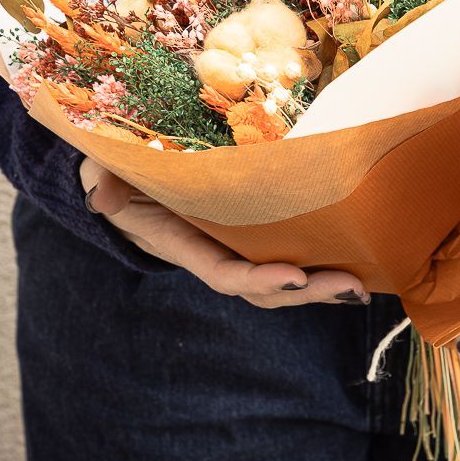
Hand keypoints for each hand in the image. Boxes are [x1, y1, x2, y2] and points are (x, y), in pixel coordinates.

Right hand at [79, 157, 370, 308]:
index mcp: (179, 241)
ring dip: (318, 285)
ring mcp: (229, 241)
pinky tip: (351, 260)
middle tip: (352, 286)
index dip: (257, 279)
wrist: (117, 173)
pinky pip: (281, 249)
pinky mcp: (246, 226)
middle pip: (261, 285)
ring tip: (359, 286)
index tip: (295, 276)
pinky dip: (314, 260)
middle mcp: (209, 249)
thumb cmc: (111, 169)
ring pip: (276, 276)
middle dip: (307, 292)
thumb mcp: (100, 169)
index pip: (222, 272)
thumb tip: (100, 195)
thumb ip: (102, 179)